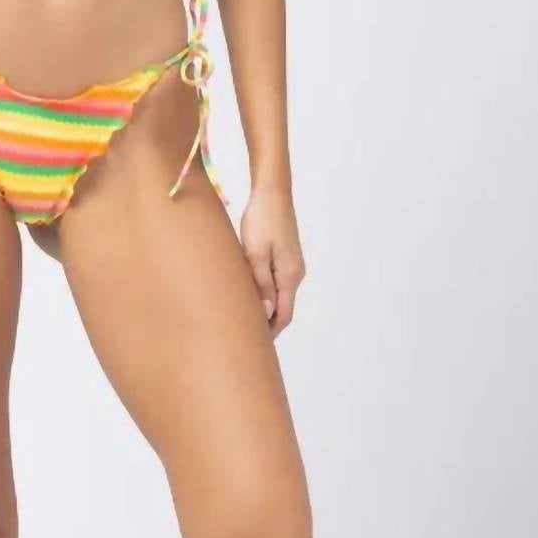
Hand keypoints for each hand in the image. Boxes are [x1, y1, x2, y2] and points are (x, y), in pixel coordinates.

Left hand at [239, 185, 305, 337]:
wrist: (272, 191)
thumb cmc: (261, 220)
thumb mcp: (255, 254)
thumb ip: (261, 284)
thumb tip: (266, 313)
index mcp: (289, 275)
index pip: (283, 315)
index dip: (269, 333)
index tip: (253, 346)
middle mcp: (295, 273)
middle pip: (283, 308)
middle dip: (266, 324)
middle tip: (244, 336)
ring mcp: (291, 264)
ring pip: (279, 295)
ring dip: (264, 307)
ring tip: (241, 317)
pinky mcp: (285, 255)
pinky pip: (275, 282)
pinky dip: (264, 293)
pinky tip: (248, 293)